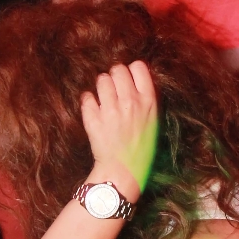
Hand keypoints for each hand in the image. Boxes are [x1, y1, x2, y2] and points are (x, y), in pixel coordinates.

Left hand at [81, 61, 157, 194]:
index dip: (132, 71)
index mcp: (148, 101)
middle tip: (114, 90)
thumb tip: (134, 79)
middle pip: (118, 69)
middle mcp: (130, 102)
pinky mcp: (93, 118)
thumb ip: (145, 99)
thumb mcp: (152, 121)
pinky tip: (94, 110)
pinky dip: (88, 101)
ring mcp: (110, 109)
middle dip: (115, 77)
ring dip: (102, 87)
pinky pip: (86, 97)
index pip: (138, 67)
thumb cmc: (141, 149)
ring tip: (104, 100)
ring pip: (101, 80)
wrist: (123, 171)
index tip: (129, 79)